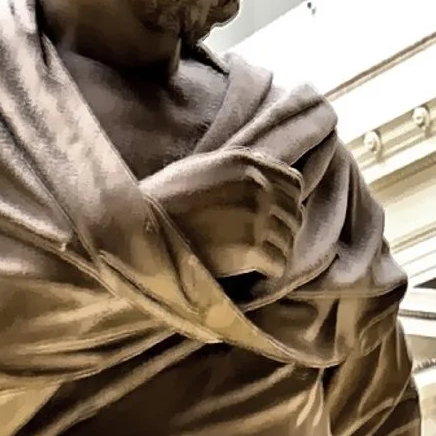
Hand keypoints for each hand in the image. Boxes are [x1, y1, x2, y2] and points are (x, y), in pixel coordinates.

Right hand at [143, 149, 302, 288]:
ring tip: (248, 261)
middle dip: (281, 232)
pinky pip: (279, 264)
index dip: (284, 205)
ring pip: (289, 241)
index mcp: (247, 162)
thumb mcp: (203, 170)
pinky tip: (246, 273)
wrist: (141, 227)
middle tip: (259, 247)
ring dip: (272, 254)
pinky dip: (266, 273)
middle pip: (294, 214)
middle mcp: (257, 185)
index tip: (269, 221)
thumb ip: (237, 173)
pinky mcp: (252, 246)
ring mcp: (257, 215)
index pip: (293, 184)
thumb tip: (263, 185)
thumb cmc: (164, 202)